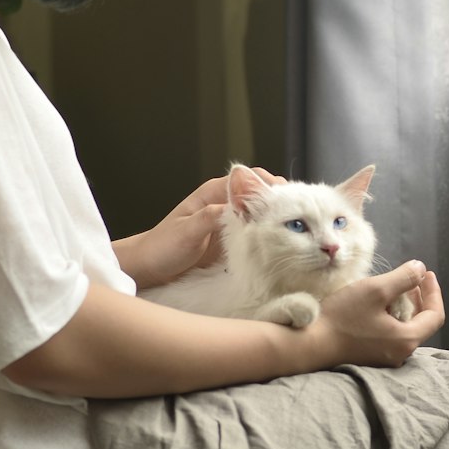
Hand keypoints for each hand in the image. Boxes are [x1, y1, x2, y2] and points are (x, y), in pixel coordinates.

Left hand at [114, 167, 285, 288]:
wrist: (149, 269)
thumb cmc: (161, 247)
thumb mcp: (185, 232)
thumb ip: (208, 217)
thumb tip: (234, 206)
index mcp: (212, 194)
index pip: (248, 178)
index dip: (269, 184)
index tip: (287, 197)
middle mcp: (224, 205)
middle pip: (260, 196)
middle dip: (279, 202)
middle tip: (299, 215)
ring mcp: (229, 224)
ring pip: (261, 215)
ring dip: (276, 220)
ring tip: (295, 230)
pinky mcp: (231, 243)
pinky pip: (255, 235)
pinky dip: (268, 237)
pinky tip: (280, 246)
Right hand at [316, 261, 444, 367]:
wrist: (311, 345)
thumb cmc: (342, 317)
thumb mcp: (375, 290)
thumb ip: (403, 278)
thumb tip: (420, 270)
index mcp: (407, 339)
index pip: (435, 315)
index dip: (434, 292)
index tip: (427, 274)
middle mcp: (400, 353)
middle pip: (421, 323)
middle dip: (420, 298)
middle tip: (412, 279)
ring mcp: (385, 358)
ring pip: (405, 329)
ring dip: (404, 307)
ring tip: (394, 289)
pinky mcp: (370, 357)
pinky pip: (390, 336)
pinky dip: (391, 318)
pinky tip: (378, 306)